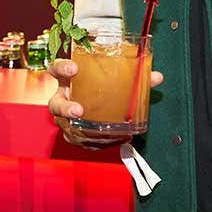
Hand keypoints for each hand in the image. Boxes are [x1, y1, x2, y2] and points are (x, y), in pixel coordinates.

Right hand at [45, 59, 163, 148]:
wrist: (93, 98)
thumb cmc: (100, 85)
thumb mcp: (114, 77)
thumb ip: (134, 77)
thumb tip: (157, 77)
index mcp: (69, 79)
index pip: (57, 69)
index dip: (62, 68)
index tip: (74, 68)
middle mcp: (63, 97)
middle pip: (55, 103)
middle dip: (65, 108)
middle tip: (78, 110)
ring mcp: (65, 116)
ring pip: (64, 125)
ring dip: (77, 131)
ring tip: (96, 134)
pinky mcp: (71, 130)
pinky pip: (75, 139)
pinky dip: (89, 142)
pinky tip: (105, 142)